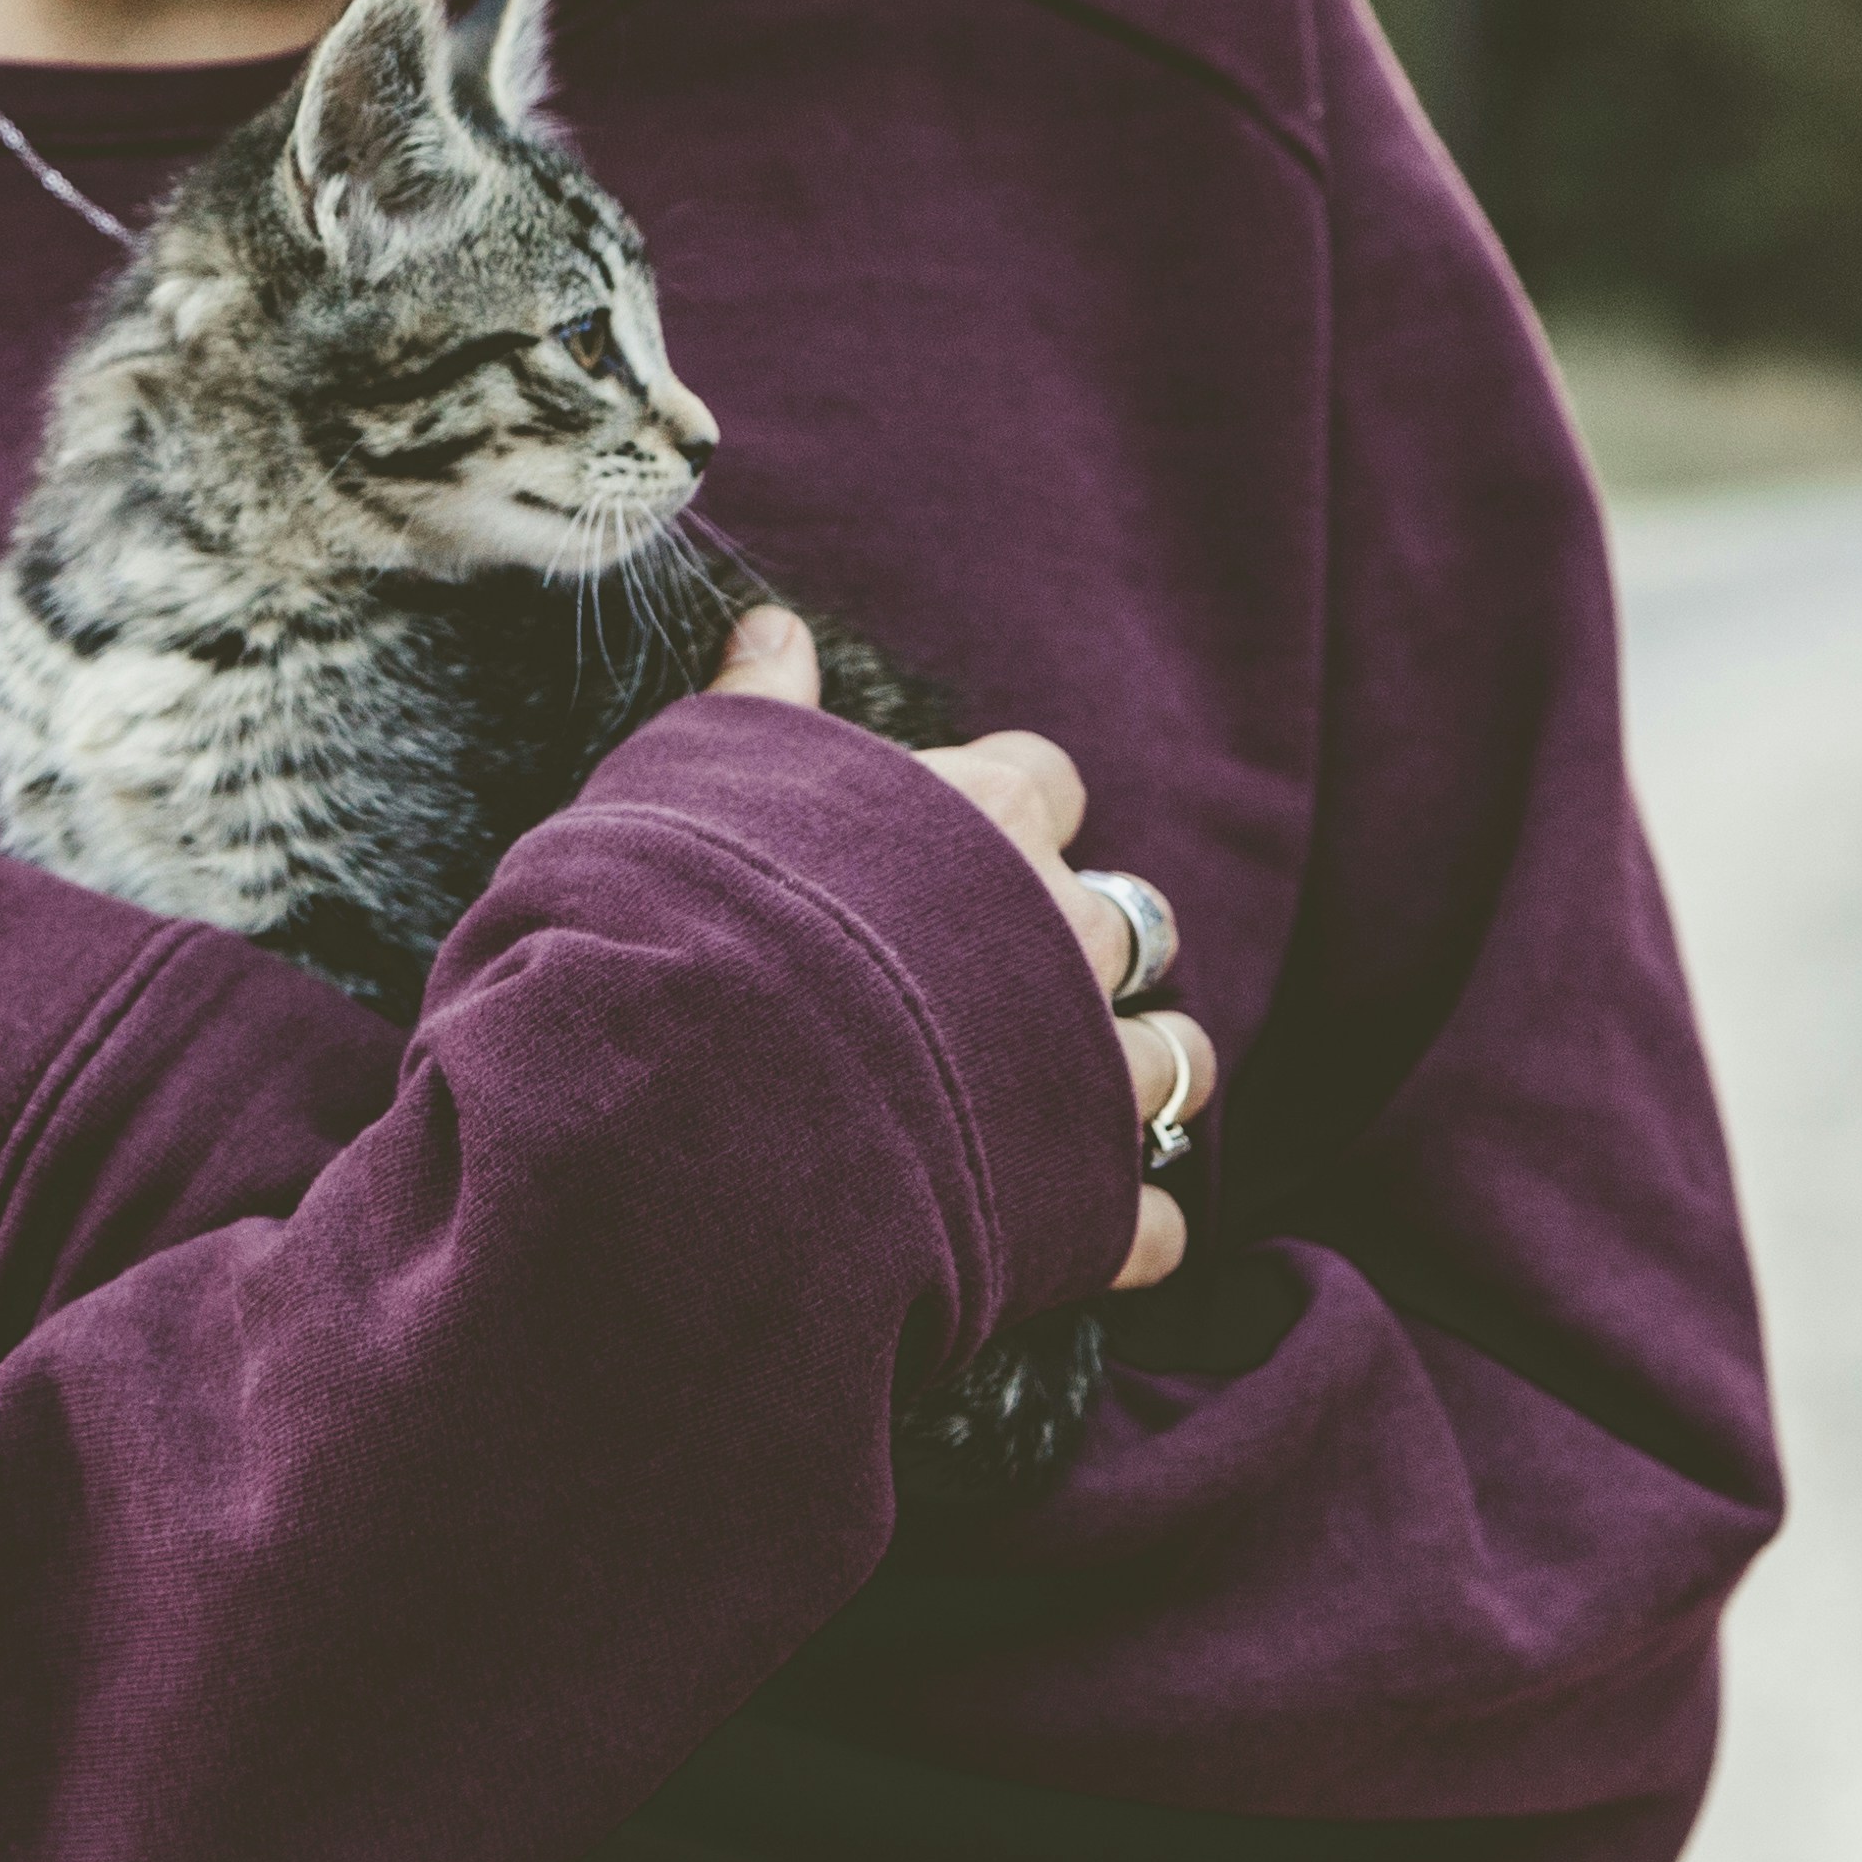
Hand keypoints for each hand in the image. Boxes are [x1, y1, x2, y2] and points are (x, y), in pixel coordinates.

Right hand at [709, 606, 1194, 1294]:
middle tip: (1015, 988)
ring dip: (1140, 1077)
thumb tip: (770, 623)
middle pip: (1133, 920)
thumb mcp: (696, 775)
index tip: (959, 850)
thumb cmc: (684, 913)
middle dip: (1089, 951)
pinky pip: (1152, 1221)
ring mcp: (1082, 1067)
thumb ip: (754, 706)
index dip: (1006, 817)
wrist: (694, 1086)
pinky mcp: (1082, 1201)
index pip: (1040, 782)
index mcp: (976, 818)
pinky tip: (1085, 1238)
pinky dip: (1127, 1232)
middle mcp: (1056, 931)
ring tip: (1080, 1108)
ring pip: (1177, 1059)